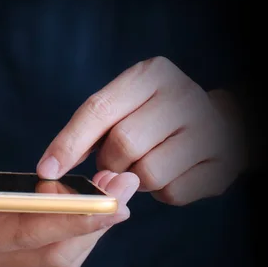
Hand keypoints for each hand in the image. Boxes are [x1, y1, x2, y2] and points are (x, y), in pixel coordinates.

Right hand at [0, 132, 139, 266]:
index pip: (23, 232)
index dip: (68, 218)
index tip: (109, 201)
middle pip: (50, 250)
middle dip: (94, 221)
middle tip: (127, 185)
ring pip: (56, 256)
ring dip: (92, 226)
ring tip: (119, 190)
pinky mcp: (1, 246)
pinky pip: (49, 248)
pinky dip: (77, 227)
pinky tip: (93, 203)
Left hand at [37, 57, 246, 205]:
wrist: (219, 123)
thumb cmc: (153, 115)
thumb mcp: (124, 105)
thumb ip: (92, 131)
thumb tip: (55, 170)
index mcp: (151, 74)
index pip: (98, 109)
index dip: (68, 143)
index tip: (45, 170)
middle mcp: (183, 94)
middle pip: (123, 143)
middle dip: (108, 162)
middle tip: (112, 163)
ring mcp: (208, 128)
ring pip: (147, 173)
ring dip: (134, 179)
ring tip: (143, 164)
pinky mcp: (222, 163)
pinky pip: (172, 193)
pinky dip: (161, 192)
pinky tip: (170, 173)